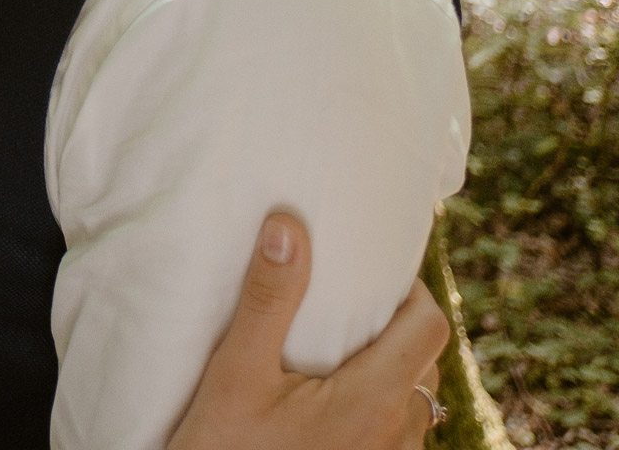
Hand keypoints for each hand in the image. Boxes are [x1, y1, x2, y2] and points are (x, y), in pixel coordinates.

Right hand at [169, 213, 449, 449]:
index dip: (411, 290)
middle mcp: (396, 433)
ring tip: (334, 350)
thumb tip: (288, 226)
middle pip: (426, 359)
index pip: (430, 326)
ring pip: (414, 398)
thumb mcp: (236, 371)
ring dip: (387, 367)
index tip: (371, 274)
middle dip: (396, 325)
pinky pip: (396, 429)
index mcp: (373, 400)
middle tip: (347, 304)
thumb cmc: (224, 447)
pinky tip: (327, 397)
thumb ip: (269, 299)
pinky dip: (376, 402)